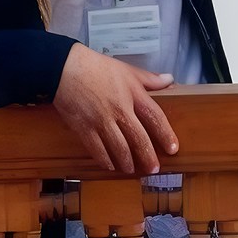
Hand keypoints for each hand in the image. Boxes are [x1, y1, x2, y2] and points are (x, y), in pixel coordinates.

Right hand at [55, 44, 179, 173]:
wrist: (64, 69)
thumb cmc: (96, 67)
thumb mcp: (126, 69)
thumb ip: (149, 79)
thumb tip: (169, 80)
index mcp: (133, 94)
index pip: (155, 117)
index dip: (166, 134)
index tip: (173, 148)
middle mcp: (119, 110)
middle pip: (138, 138)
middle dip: (148, 156)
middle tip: (154, 169)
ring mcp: (101, 121)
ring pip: (119, 148)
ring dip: (127, 162)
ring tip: (132, 170)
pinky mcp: (84, 128)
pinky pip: (97, 150)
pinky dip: (105, 160)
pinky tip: (110, 166)